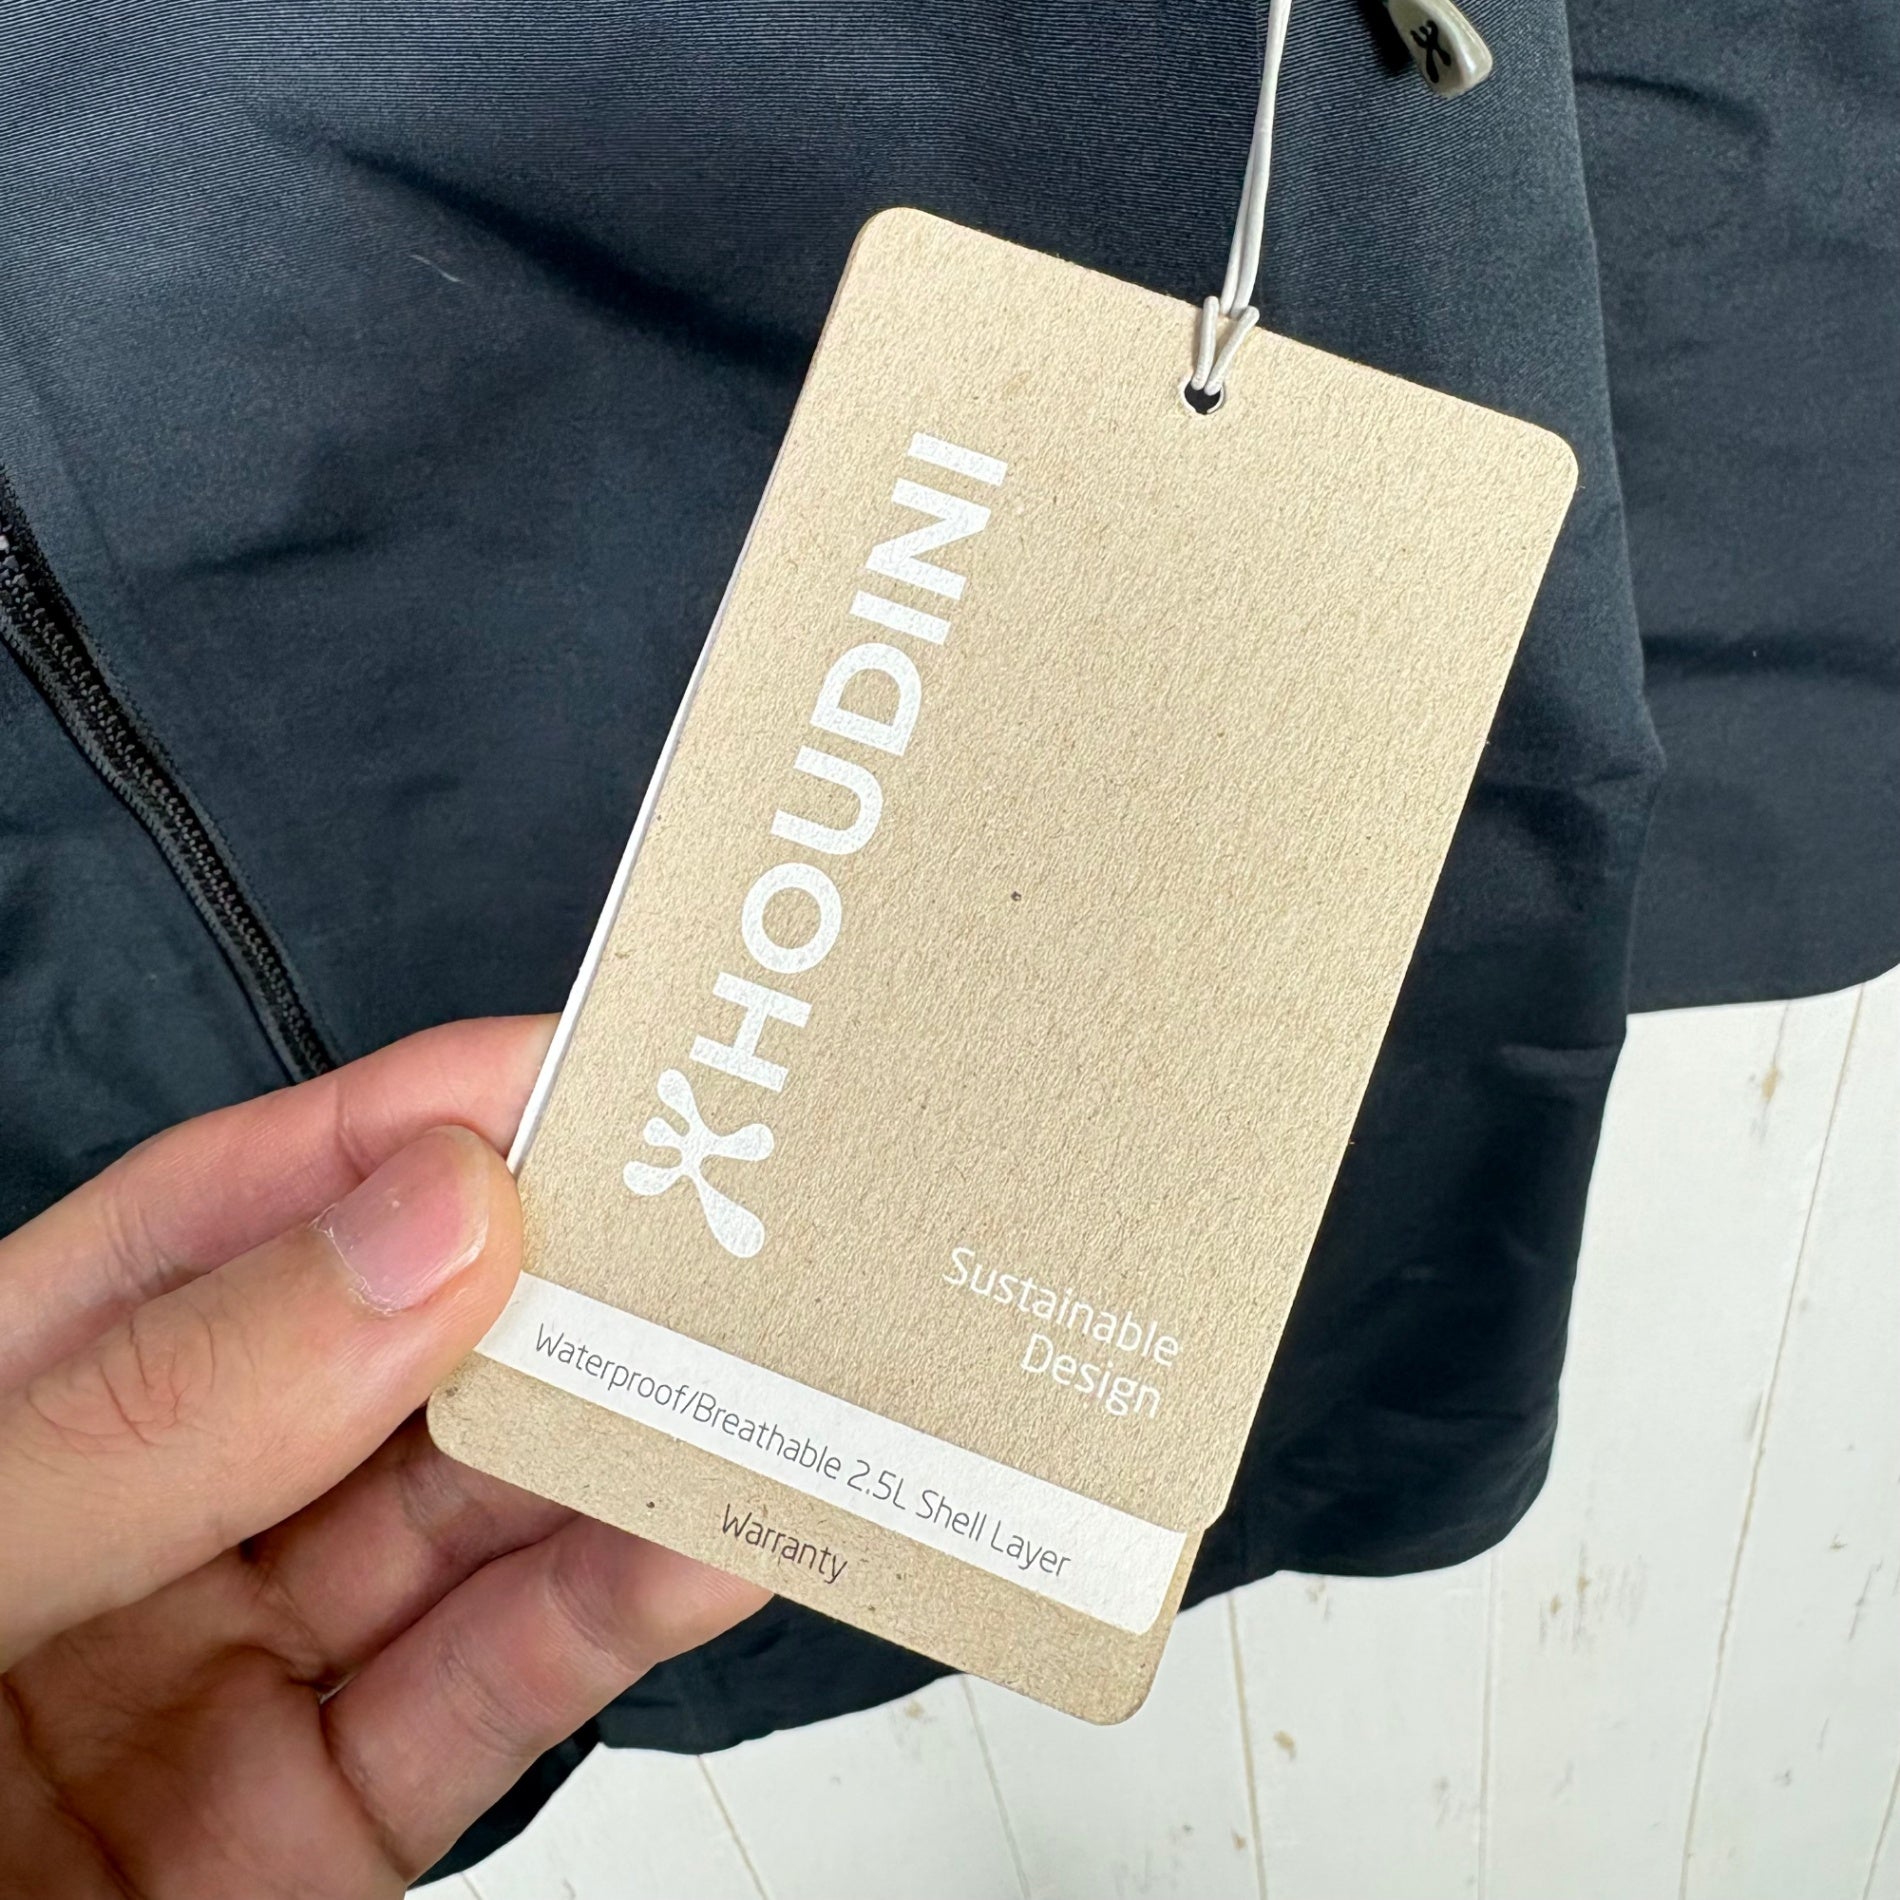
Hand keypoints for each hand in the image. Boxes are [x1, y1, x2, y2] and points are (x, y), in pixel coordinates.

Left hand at [0, 1017, 767, 1897]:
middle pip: (396, 1357)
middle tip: (727, 1221)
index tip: (579, 1071)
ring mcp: (244, 1671)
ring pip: (476, 1521)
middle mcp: (151, 1516)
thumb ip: (163, 1409)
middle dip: (562, 1283)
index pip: (236, 1217)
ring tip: (762, 1372)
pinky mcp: (325, 1829)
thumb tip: (431, 1228)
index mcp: (15, 1403)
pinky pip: (490, 1697)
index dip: (410, 1121)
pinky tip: (704, 1537)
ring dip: (625, 1442)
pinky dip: (610, 1614)